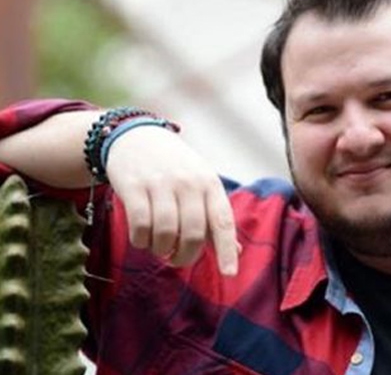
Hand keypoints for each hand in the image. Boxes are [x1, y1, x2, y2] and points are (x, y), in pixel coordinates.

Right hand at [104, 125, 238, 272]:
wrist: (136, 137)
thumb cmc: (175, 167)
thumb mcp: (201, 184)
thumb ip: (215, 217)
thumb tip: (236, 251)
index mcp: (210, 184)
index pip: (223, 222)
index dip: (227, 250)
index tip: (229, 273)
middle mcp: (189, 183)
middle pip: (193, 234)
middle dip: (185, 257)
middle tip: (176, 260)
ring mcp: (161, 183)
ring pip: (166, 233)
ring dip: (161, 249)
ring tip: (159, 247)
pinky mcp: (134, 186)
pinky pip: (140, 226)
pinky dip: (141, 241)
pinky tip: (141, 239)